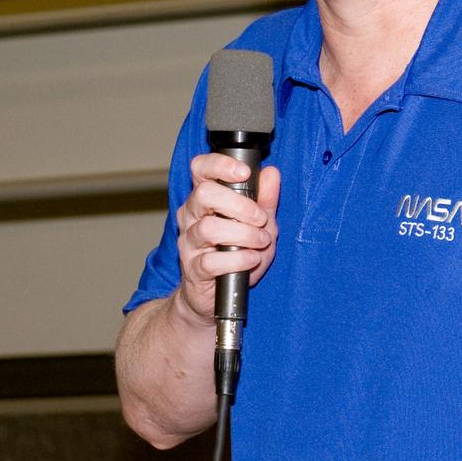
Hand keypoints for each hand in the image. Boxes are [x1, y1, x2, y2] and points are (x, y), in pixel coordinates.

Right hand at [174, 153, 280, 321]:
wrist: (218, 296)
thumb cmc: (237, 254)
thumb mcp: (261, 224)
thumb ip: (266, 199)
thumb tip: (272, 173)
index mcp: (205, 198)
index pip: (200, 168)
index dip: (220, 165)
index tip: (245, 173)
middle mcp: (192, 216)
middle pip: (204, 194)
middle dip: (239, 204)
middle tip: (260, 218)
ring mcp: (189, 242)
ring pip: (209, 227)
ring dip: (243, 233)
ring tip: (260, 241)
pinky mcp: (193, 268)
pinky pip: (212, 261)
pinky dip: (239, 259)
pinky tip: (252, 259)